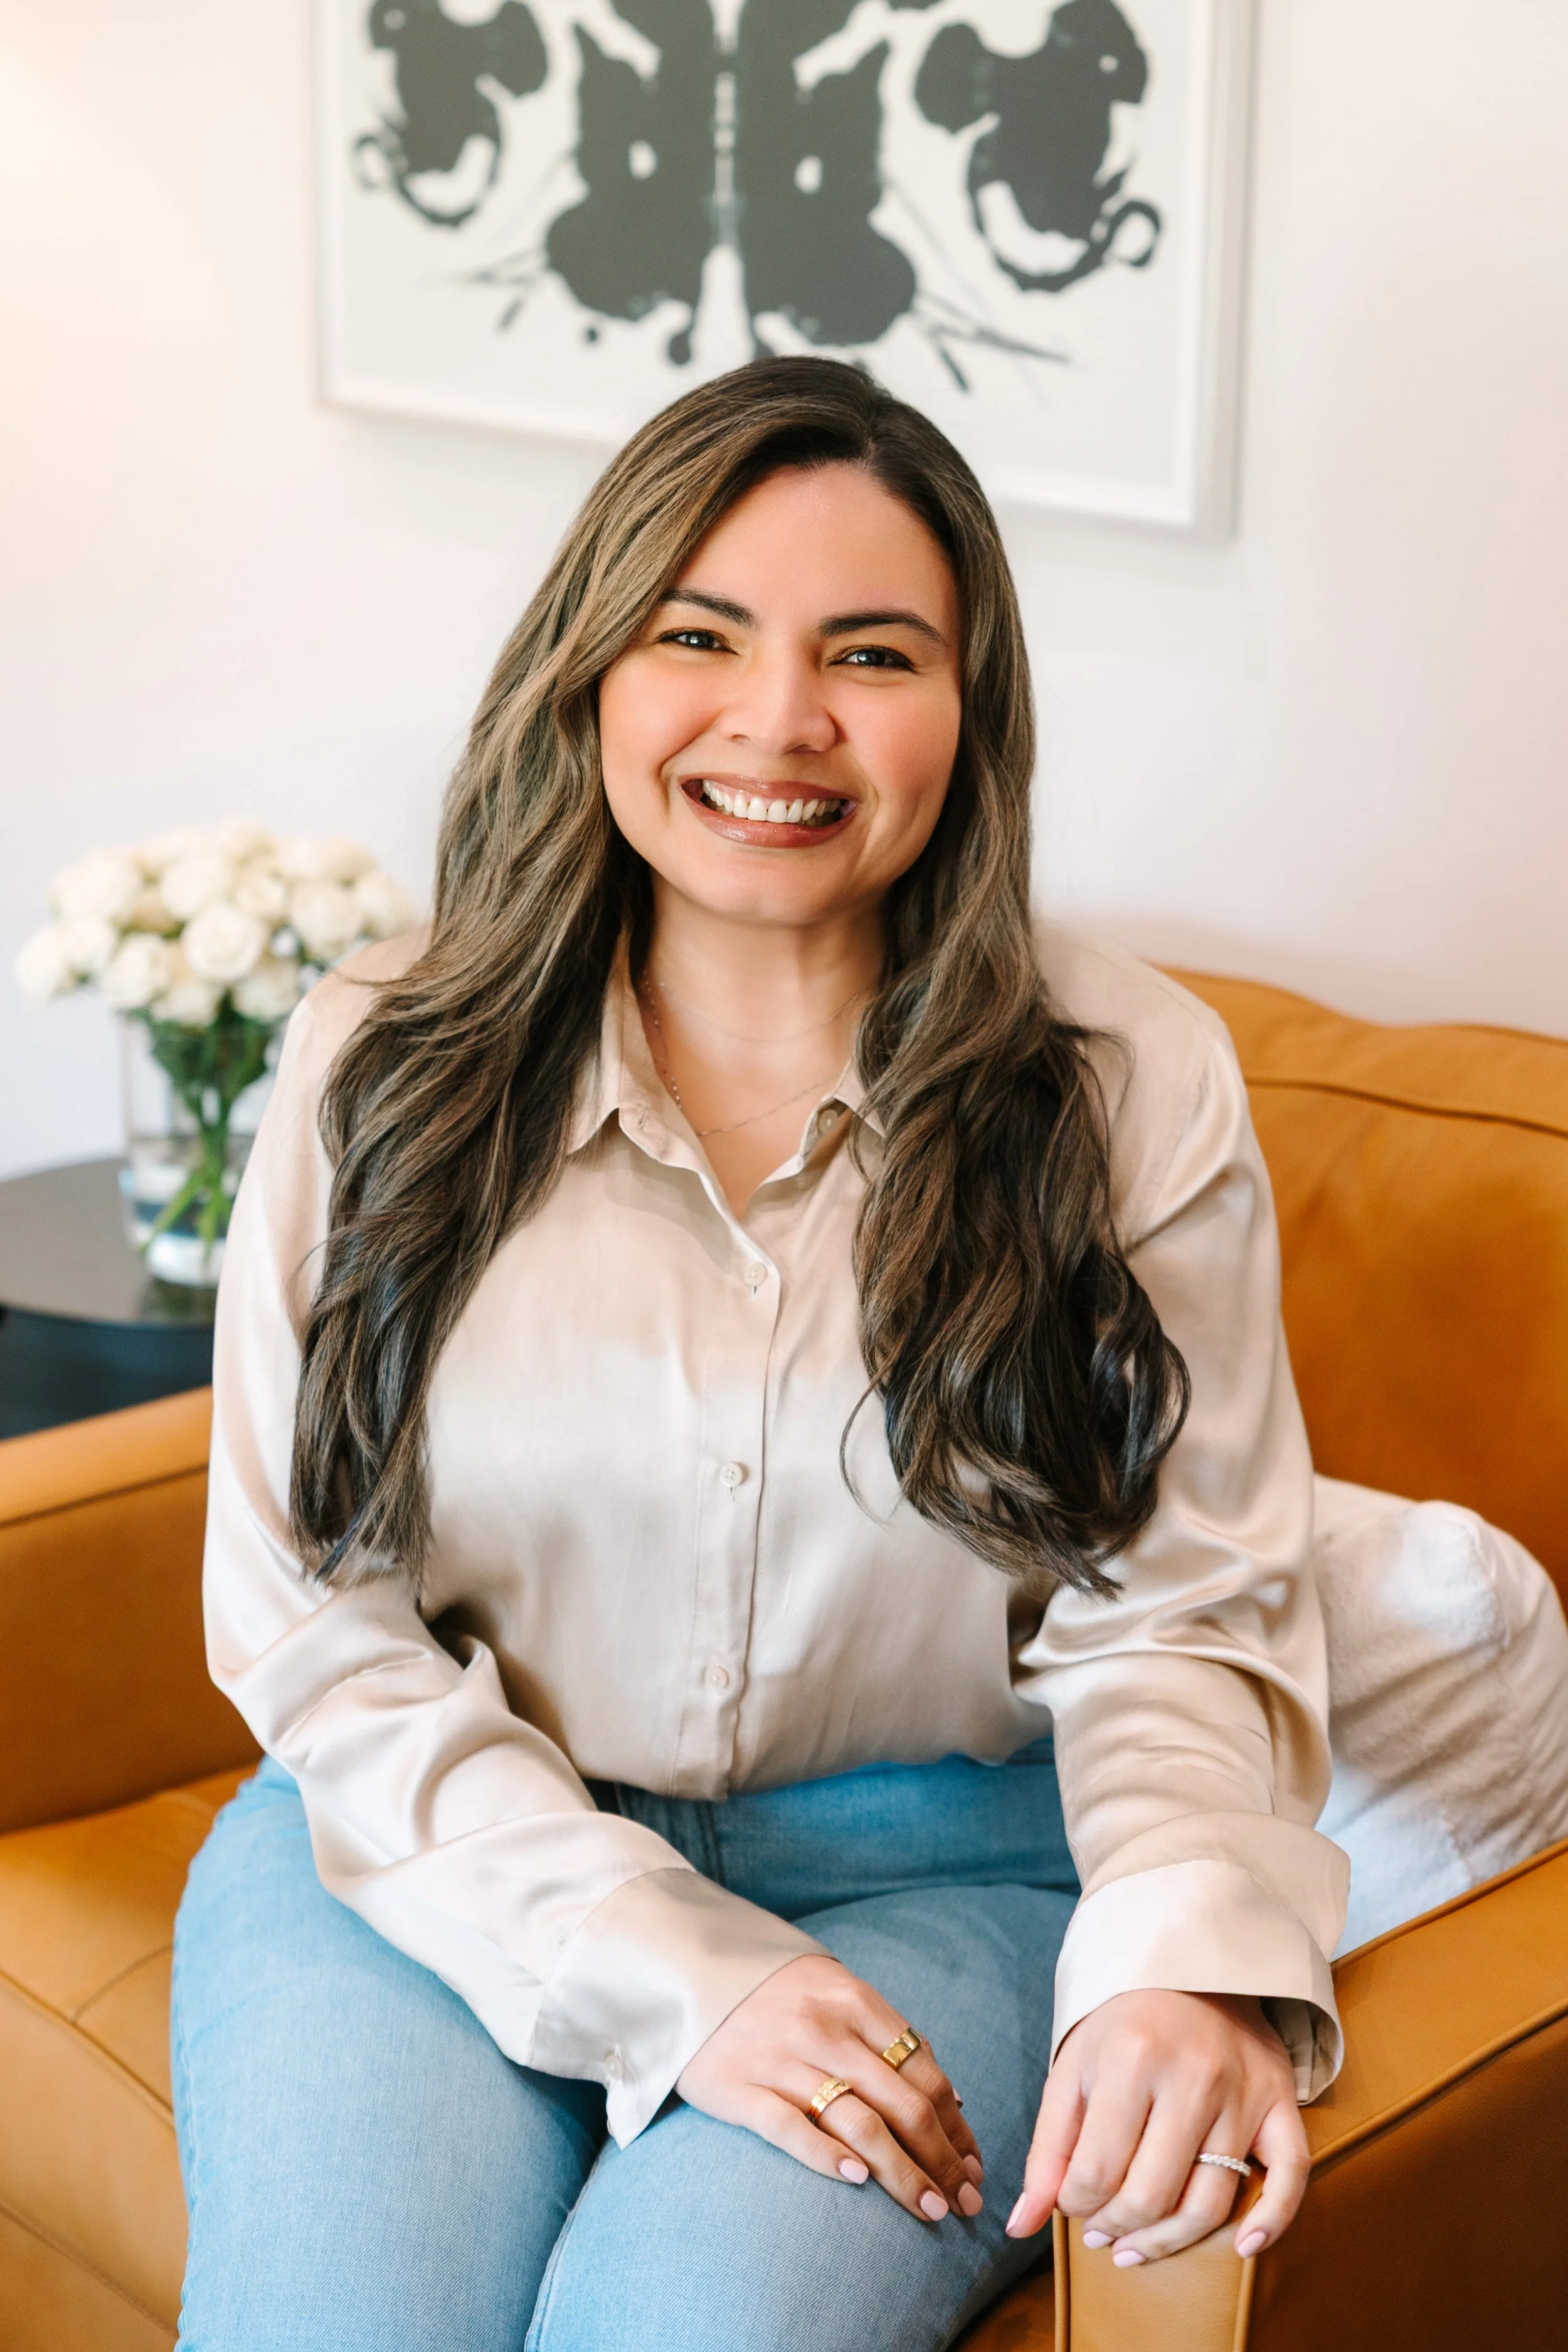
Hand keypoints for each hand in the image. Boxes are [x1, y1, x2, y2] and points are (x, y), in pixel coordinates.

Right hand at [676, 1954, 985, 2222]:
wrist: (689, 1975)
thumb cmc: (777, 1991)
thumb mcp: (835, 1990)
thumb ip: (883, 2036)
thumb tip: (945, 2098)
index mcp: (855, 2002)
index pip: (925, 2072)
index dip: (956, 2126)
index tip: (973, 2165)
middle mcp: (824, 2031)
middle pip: (903, 2106)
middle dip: (943, 2161)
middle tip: (965, 2203)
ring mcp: (782, 2061)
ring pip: (860, 2126)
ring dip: (903, 2174)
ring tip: (931, 2210)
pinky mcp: (740, 2089)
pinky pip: (791, 2130)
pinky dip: (828, 2157)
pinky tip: (858, 2181)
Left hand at [1007, 1990, 1307, 2264]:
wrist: (1189, 1966)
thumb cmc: (1122, 2025)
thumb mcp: (1072, 2071)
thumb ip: (1047, 2150)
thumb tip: (1022, 2225)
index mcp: (1131, 2060)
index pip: (1097, 2172)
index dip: (1076, 2204)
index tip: (1072, 2201)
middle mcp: (1192, 2076)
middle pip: (1151, 2195)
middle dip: (1116, 2227)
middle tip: (1101, 2232)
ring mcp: (1242, 2092)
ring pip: (1210, 2202)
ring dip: (1169, 2241)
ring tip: (1138, 2245)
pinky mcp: (1281, 2100)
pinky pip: (1291, 2173)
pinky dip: (1271, 2220)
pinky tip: (1242, 2246)